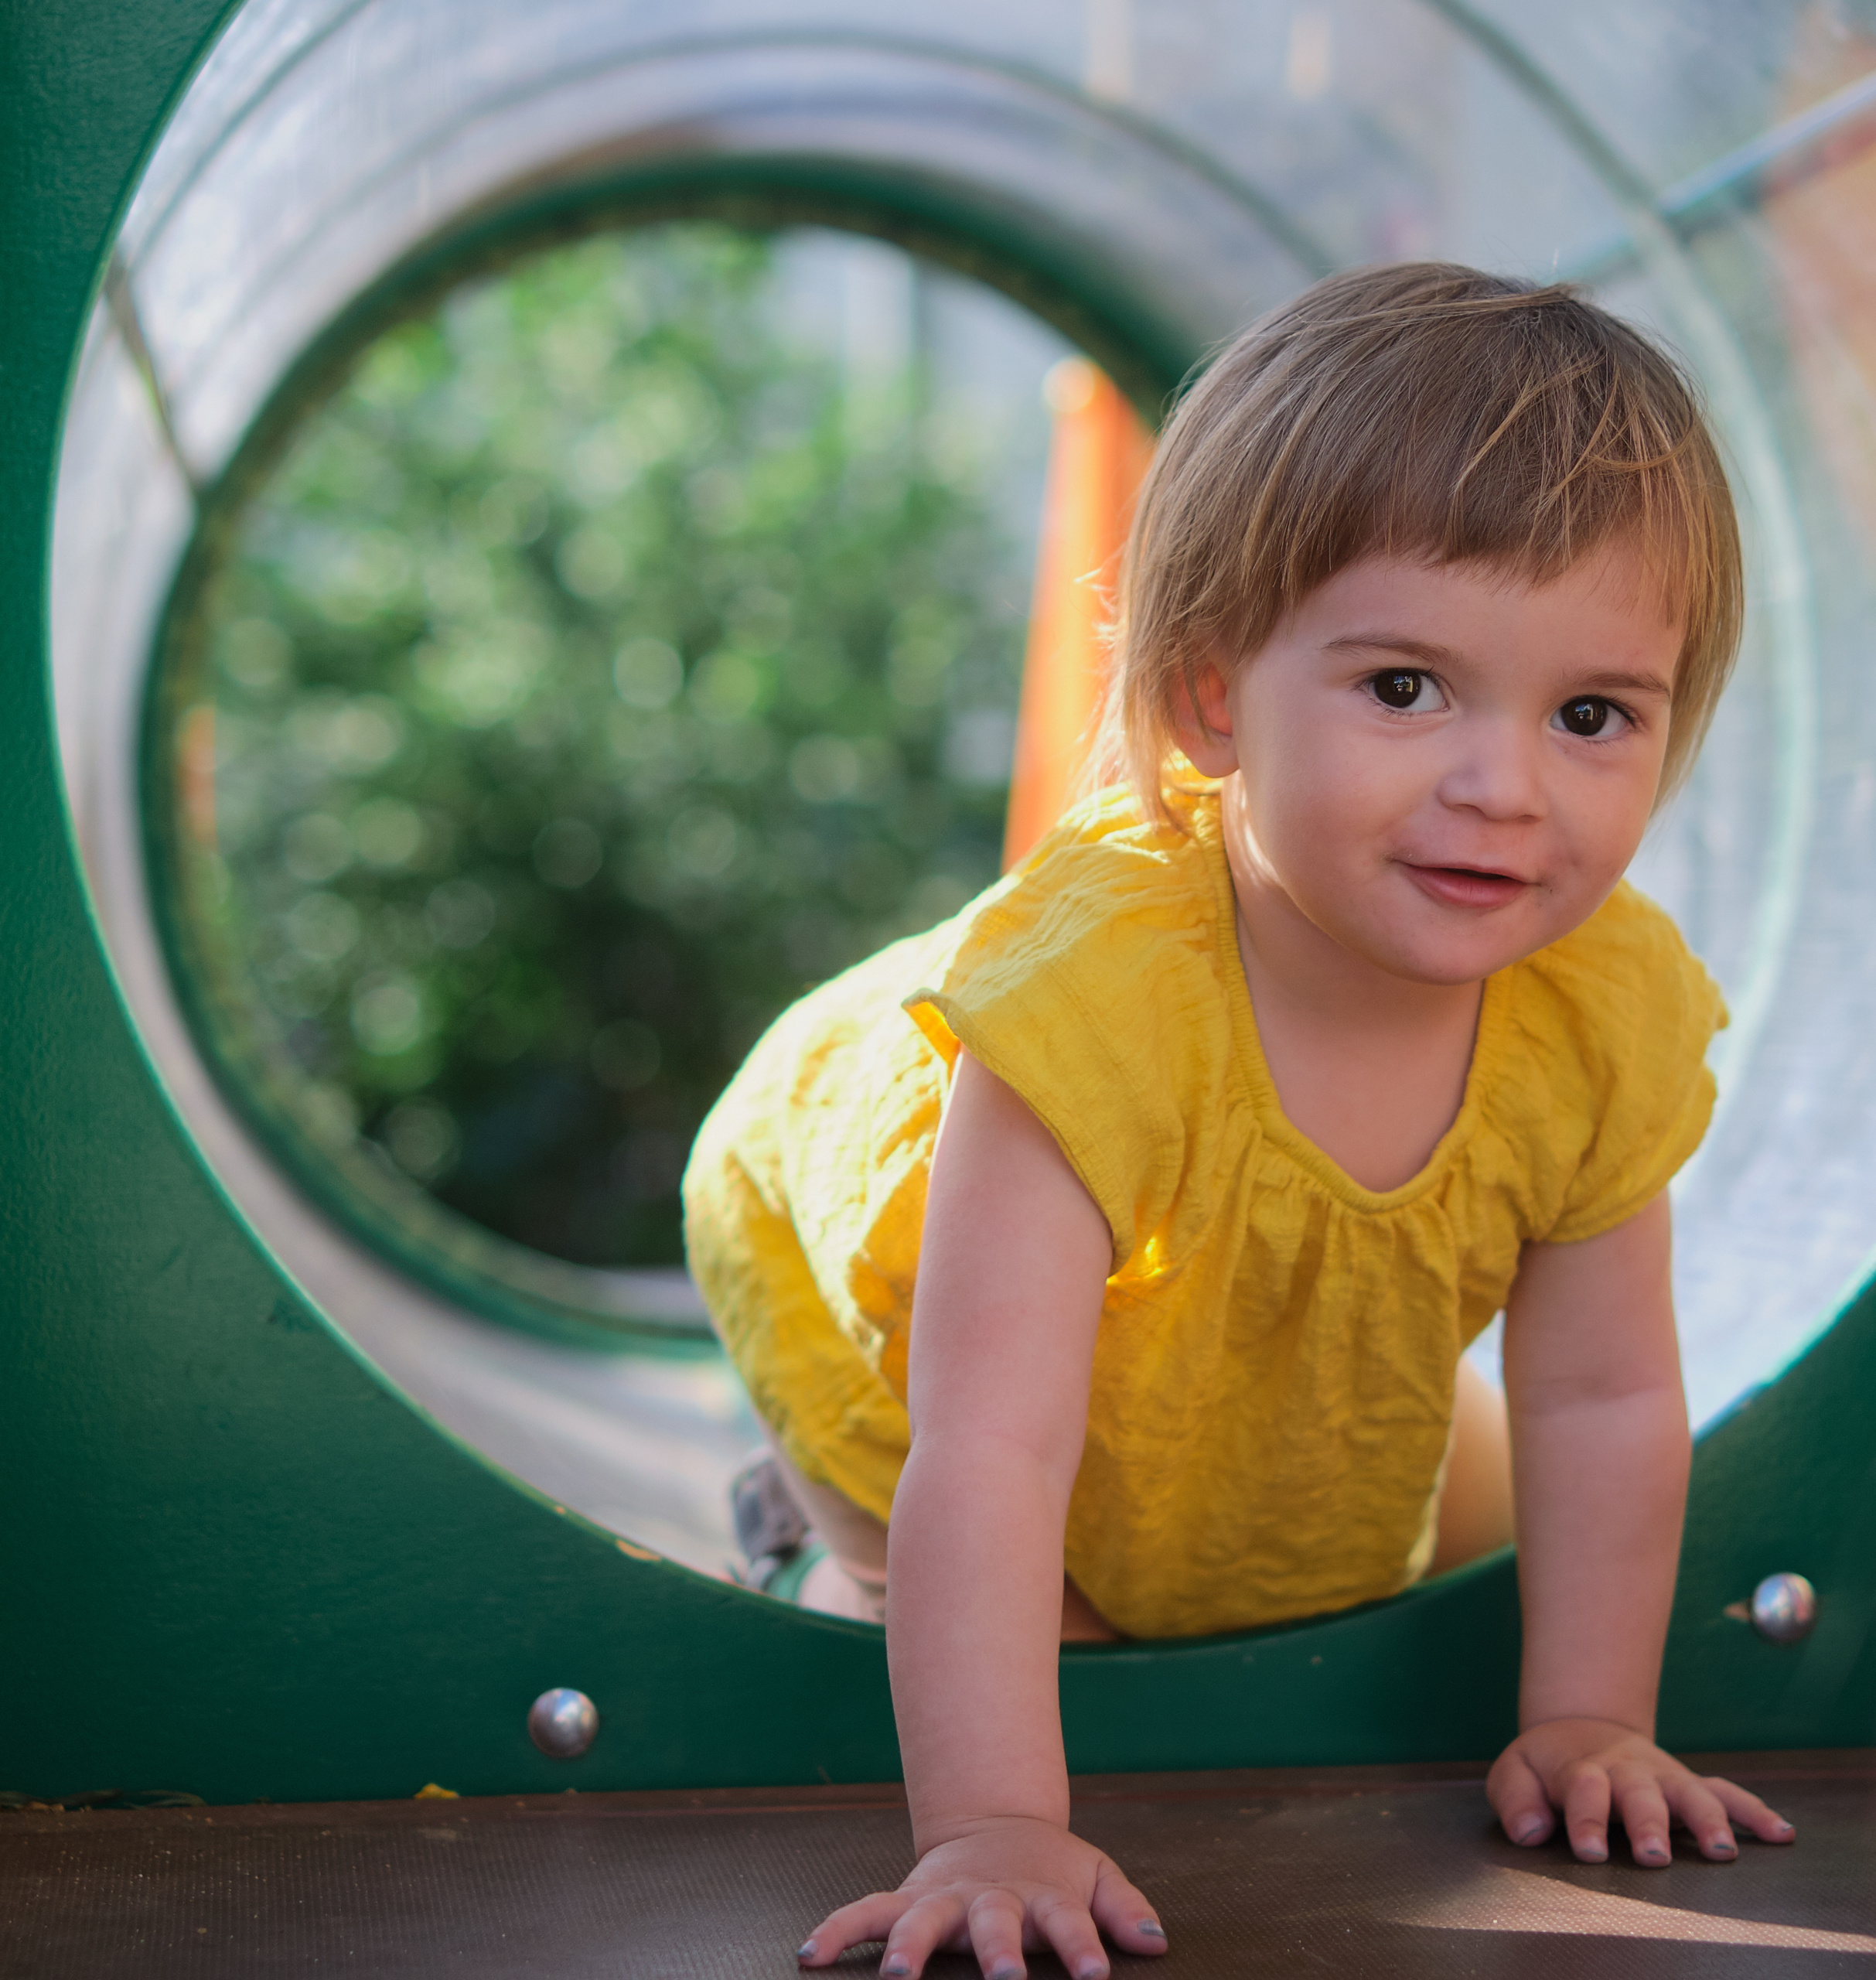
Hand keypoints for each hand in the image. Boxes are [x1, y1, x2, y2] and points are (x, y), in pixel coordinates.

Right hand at [795, 1814, 1167, 1978]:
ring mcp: (944, 1900)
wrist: (998, 1826)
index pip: (1070, 1924)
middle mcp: (991, 1900)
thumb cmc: (1053, 1870)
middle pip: (993, 1924)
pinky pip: (865, 1914)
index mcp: (1043, 1896)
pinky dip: (837, 1930)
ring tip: (898, 1978)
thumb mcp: (1095, 1878)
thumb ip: (1122, 1908)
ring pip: (920, 1920)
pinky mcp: (908, 1900)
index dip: (1084, 1948)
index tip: (1096, 1975)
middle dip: (998, 1954)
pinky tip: (809, 1955)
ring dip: (908, 1948)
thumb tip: (1155, 1941)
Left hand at [1488, 1717, 1796, 1865]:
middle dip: (1648, 1824)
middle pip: (1640, 1794)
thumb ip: (1515, 1799)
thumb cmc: (1547, 1765)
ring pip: (1690, 1793)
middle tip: (1653, 1855)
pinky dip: (1754, 1811)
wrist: (1581, 1728)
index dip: (1586, 1819)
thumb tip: (1530, 1831)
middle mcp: (1628, 1773)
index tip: (1588, 1850)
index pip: (1584, 1790)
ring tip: (1722, 1851)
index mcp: (1582, 1770)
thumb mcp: (1516, 1772)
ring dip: (1707, 1819)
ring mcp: (1663, 1778)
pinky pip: (1725, 1792)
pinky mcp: (1687, 1784)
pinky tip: (1781, 1834)